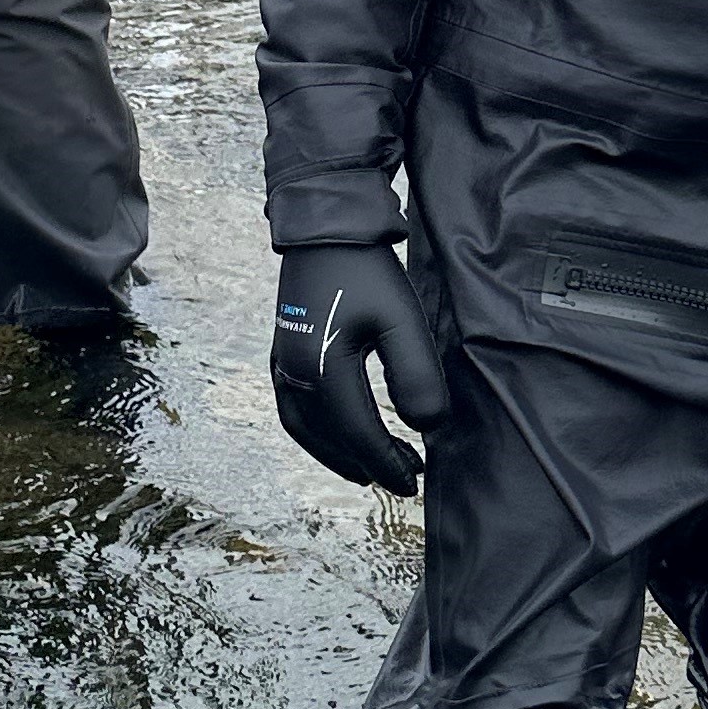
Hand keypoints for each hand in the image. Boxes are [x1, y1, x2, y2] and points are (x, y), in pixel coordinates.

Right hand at [271, 242, 449, 492]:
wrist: (326, 228)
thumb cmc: (368, 271)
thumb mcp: (403, 321)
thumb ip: (416, 376)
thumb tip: (425, 426)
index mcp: (323, 369)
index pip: (358, 434)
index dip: (387, 463)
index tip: (414, 480)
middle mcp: (294, 373)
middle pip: (330, 438)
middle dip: (366, 463)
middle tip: (403, 478)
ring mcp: (282, 363)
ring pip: (304, 429)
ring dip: (336, 454)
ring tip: (367, 469)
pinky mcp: (282, 351)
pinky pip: (293, 410)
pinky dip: (316, 433)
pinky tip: (338, 433)